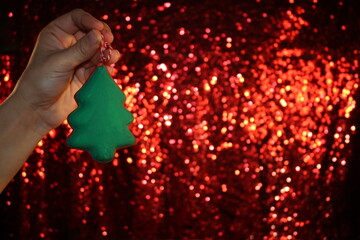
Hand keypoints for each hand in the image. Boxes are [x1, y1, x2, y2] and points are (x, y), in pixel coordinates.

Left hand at [13, 9, 119, 134]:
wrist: (39, 110)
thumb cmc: (40, 82)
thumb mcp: (60, 62)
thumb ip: (81, 49)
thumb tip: (99, 35)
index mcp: (57, 35)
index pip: (77, 19)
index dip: (90, 20)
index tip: (99, 29)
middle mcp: (69, 45)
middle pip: (92, 33)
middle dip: (102, 37)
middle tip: (109, 42)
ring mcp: (79, 60)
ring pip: (99, 51)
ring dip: (107, 53)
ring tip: (112, 58)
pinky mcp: (87, 75)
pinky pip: (101, 67)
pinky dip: (107, 68)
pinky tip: (109, 71)